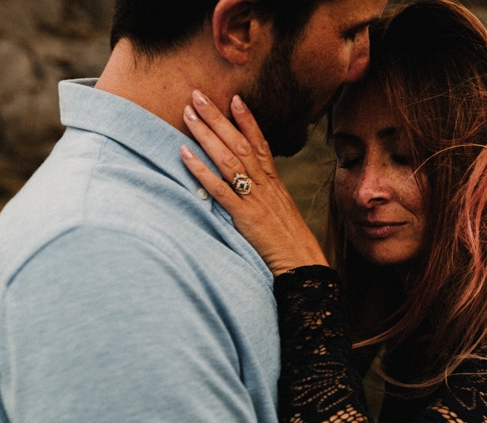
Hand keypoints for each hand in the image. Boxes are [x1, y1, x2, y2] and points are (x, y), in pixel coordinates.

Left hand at [180, 91, 328, 276]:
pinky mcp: (244, 216)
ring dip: (206, 134)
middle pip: (239, 143)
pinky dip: (201, 170)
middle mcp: (264, 184)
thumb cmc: (290, 242)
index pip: (260, 143)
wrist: (301, 263)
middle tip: (198, 95)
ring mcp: (254, 198)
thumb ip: (266, 196)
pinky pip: (220, 188)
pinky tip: (184, 154)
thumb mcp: (281, 211)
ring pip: (228, 158)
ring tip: (188, 114)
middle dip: (218, 118)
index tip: (234, 98)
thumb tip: (250, 187)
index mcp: (274, 182)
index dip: (247, 120)